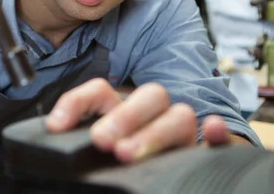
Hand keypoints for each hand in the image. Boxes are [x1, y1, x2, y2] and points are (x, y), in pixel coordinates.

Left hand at [46, 79, 245, 162]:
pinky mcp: (201, 153)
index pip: (100, 91)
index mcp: (121, 110)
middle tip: (101, 141)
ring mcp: (179, 133)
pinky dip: (217, 135)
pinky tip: (212, 130)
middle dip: (123, 116)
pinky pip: (221, 139)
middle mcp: (151, 115)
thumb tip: (53, 132)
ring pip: (178, 114)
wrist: (156, 182)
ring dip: (154, 131)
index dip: (77, 102)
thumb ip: (79, 143)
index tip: (55, 126)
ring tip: (128, 153)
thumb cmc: (118, 163)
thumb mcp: (95, 151)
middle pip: (147, 96)